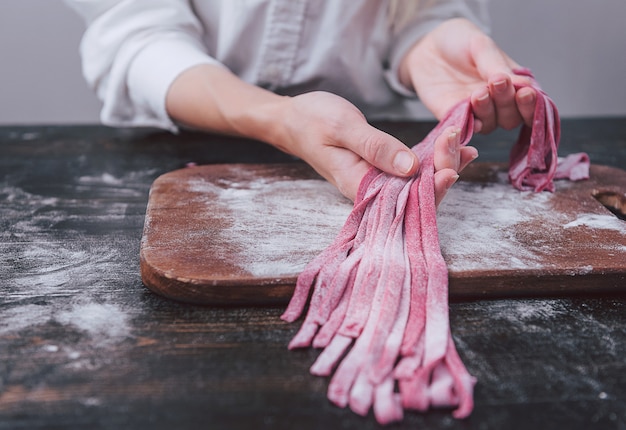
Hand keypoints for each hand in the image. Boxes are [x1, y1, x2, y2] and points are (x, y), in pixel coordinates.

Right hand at [278, 91, 476, 203]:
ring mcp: (375, 181)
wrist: (292, 120)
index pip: (405, 197)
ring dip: (442, 167)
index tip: (453, 165)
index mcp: (359, 185)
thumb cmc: (312, 120)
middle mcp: (370, 190)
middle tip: (463, 146)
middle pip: (416, 194)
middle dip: (443, 172)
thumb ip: (376, 147)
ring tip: (467, 148)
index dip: (433, 185)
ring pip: (416, 183)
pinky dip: (431, 160)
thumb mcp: (343, 127)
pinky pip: (410, 172)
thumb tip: (411, 168)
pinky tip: (452, 148)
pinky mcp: (379, 170)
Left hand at [399, 18, 536, 133]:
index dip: (531, 103)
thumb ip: (496, 65)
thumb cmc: (459, 42)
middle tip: (497, 84)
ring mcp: (477, 113)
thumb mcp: (481, 46)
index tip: (524, 92)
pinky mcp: (455, 118)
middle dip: (507, 103)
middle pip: (512, 117)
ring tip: (478, 93)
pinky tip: (472, 121)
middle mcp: (498, 103)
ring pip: (491, 124)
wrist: (427, 46)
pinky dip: (470, 128)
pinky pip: (466, 130)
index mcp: (513, 83)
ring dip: (488, 110)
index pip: (530, 102)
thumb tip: (519, 84)